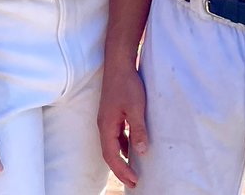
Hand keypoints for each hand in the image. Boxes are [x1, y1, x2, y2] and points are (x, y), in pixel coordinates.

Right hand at [97, 62, 148, 188]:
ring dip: (121, 158)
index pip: (111, 155)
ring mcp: (107, 118)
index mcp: (106, 125)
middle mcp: (103, 124)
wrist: (119, 63)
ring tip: (133, 169)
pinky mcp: (112, 113)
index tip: (134, 181)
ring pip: (112, 144)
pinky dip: (123, 145)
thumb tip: (140, 152)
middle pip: (109, 152)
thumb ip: (137, 130)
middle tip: (134, 182)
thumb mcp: (136, 108)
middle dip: (120, 169)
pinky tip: (132, 147)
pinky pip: (116, 135)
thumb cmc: (126, 83)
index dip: (122, 170)